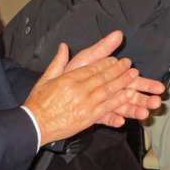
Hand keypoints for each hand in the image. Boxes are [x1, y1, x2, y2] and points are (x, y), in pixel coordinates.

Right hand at [24, 36, 141, 145]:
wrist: (34, 124)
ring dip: (123, 82)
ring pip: (108, 91)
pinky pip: (107, 108)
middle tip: (130, 64)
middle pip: (103, 77)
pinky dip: (119, 101)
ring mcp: (85, 104)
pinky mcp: (88, 118)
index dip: (106, 63)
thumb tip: (63, 46)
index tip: (116, 59)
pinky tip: (129, 95)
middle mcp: (79, 90)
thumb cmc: (38, 101)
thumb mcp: (46, 78)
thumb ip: (58, 61)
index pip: (92, 68)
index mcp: (69, 78)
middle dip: (118, 69)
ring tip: (134, 76)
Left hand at [64, 31, 164, 125]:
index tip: (159, 88)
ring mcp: (104, 103)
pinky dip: (113, 120)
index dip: (147, 84)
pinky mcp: (95, 115)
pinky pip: (105, 118)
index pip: (134, 81)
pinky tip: (120, 122)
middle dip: (146, 100)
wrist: (53, 90)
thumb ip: (103, 48)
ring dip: (134, 110)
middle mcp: (112, 91)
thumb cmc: (72, 72)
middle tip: (158, 103)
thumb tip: (118, 33)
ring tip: (145, 113)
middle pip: (133, 96)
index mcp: (113, 77)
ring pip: (123, 108)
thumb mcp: (88, 58)